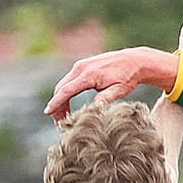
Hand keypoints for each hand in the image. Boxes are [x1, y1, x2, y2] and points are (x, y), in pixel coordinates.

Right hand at [46, 46, 176, 118]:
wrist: (134, 60)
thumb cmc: (128, 76)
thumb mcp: (119, 89)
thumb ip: (106, 98)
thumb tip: (95, 108)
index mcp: (89, 74)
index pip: (67, 90)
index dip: (56, 102)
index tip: (48, 112)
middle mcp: (81, 68)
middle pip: (61, 88)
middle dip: (57, 105)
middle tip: (59, 122)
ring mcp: (81, 65)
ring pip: (64, 84)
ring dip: (61, 99)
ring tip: (64, 116)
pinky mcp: (82, 66)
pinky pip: (69, 81)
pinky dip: (66, 93)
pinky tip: (68, 104)